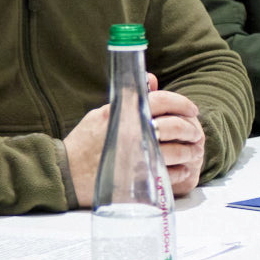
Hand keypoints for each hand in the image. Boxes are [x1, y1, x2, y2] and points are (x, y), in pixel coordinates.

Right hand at [62, 75, 207, 202]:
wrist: (64, 174)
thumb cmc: (84, 143)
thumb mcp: (102, 114)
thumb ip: (128, 98)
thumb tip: (151, 80)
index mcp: (124, 114)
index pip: (162, 100)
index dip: (182, 103)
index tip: (192, 110)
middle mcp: (133, 133)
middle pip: (176, 126)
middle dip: (191, 129)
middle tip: (195, 133)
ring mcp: (137, 157)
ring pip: (178, 152)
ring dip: (190, 152)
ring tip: (192, 152)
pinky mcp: (138, 179)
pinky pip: (171, 175)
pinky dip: (181, 171)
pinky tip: (183, 169)